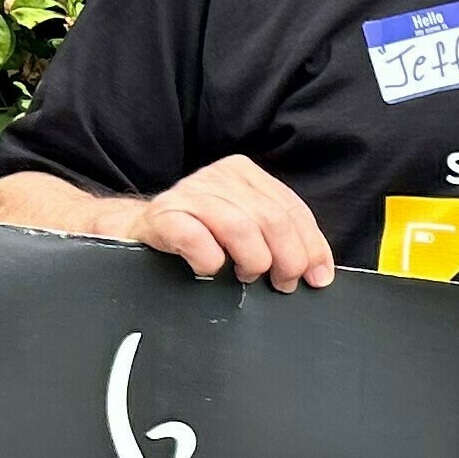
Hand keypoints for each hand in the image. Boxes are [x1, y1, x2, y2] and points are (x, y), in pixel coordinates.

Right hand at [131, 157, 335, 289]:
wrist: (137, 232)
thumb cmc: (201, 236)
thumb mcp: (246, 229)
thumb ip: (283, 240)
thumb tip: (320, 273)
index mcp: (244, 174)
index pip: (292, 208)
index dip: (312, 246)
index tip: (318, 278)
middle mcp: (218, 176)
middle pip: (272, 219)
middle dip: (287, 259)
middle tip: (282, 284)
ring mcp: (188, 194)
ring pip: (240, 228)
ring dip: (252, 261)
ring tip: (246, 276)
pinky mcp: (163, 216)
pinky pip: (196, 239)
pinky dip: (210, 262)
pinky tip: (210, 270)